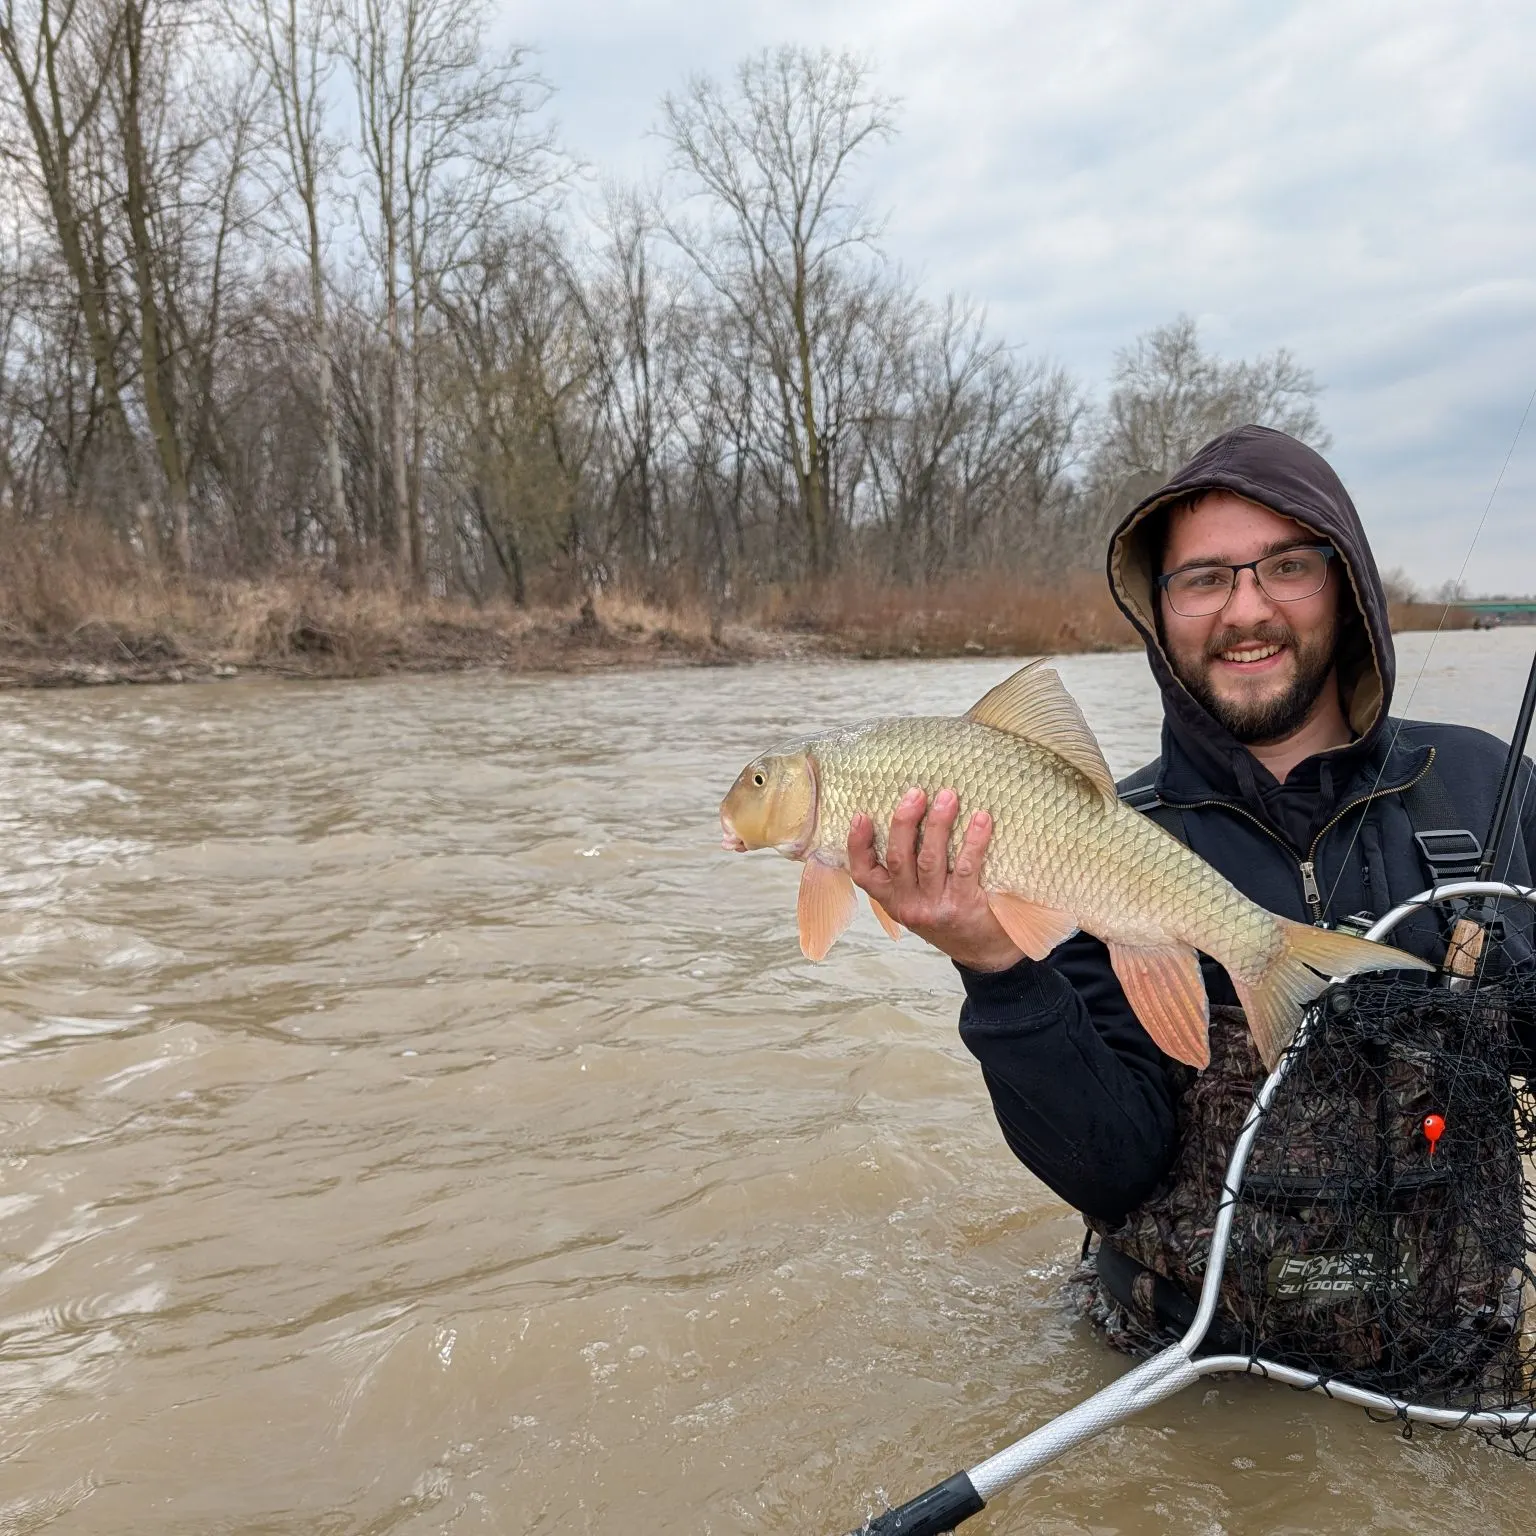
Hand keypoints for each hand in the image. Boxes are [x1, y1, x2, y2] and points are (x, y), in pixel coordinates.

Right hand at [847, 787, 1024, 972]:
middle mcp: (909, 904)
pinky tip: (981, 819)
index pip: (863, 874)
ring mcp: (935, 906)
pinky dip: (974, 840)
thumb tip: (906, 815)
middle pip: (898, 858)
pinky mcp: (964, 905)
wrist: (984, 953)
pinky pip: (967, 866)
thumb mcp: (916, 900)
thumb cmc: (948, 916)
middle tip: (916, 793)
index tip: (861, 815)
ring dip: (938, 824)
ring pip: (930, 859)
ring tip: (948, 796)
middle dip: (904, 821)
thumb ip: (907, 871)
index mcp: (891, 900)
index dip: (858, 845)